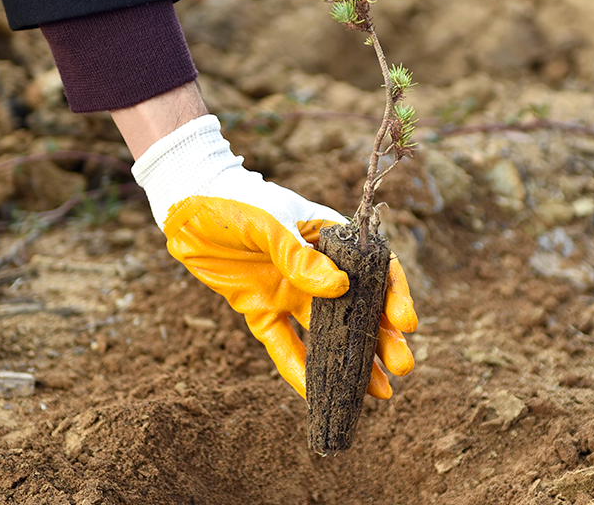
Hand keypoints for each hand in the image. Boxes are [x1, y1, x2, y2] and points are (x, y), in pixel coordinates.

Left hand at [132, 115, 417, 398]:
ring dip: (350, 360)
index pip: (372, 268)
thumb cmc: (236, 200)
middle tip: (403, 366)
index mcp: (328, 238)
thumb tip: (341, 289)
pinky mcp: (261, 309)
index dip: (393, 294)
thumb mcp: (271, 222)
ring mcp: (289, 291)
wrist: (187, 205)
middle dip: (381, 337)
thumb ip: (300, 255)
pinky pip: (282, 344)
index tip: (405, 323)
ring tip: (379, 391)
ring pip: (326, 333)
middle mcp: (315, 269)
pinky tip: (317, 393)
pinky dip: (297, 368)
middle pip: (356, 307)